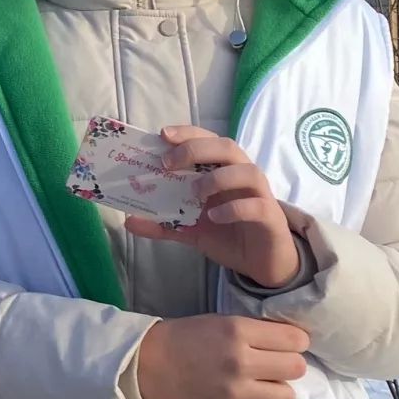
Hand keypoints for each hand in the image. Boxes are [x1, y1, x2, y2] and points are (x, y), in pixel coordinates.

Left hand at [123, 125, 303, 289]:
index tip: (162, 135)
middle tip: (169, 163)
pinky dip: (234, 208)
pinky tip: (213, 216)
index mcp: (223, 171)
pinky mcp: (270, 217)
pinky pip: (256, 205)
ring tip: (194, 192)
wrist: (262, 264)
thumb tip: (129, 221)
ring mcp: (260, 195)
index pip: (208, 140)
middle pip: (227, 147)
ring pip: (247, 171)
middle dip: (197, 149)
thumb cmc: (228, 234)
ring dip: (217, 177)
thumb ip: (163, 223)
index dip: (187, 134)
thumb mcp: (190, 229)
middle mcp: (242, 176)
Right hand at [135, 314, 309, 398]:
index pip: (294, 340)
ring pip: (287, 397)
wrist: (150, 363)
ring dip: (279, 390)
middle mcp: (240, 362)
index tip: (286, 344)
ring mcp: (234, 392)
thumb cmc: (187, 336)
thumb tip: (293, 343)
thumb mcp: (223, 320)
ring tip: (264, 385)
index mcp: (238, 332)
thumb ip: (256, 331)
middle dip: (289, 364)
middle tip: (273, 364)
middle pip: (296, 368)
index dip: (295, 341)